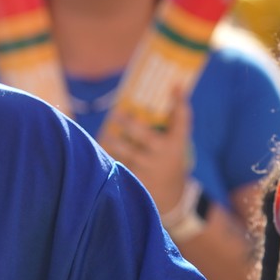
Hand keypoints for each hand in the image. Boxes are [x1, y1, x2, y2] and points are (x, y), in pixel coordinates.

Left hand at [97, 90, 192, 213]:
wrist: (171, 195)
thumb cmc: (170, 157)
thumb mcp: (176, 141)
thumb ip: (174, 118)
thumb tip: (174, 85)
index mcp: (176, 143)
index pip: (182, 120)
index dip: (179, 103)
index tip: (174, 86)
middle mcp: (162, 154)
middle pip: (144, 135)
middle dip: (128, 123)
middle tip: (116, 113)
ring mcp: (147, 167)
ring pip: (125, 150)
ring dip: (112, 140)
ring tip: (105, 133)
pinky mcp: (134, 178)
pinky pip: (116, 163)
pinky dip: (107, 154)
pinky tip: (97, 148)